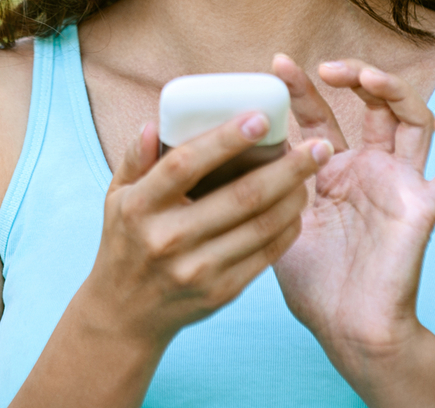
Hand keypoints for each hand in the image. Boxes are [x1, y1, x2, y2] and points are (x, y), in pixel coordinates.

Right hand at [76, 112, 330, 349]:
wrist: (125, 314)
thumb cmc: (125, 242)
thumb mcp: (116, 197)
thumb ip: (135, 158)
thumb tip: (155, 123)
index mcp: (140, 206)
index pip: (186, 164)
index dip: (226, 140)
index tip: (261, 119)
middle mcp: (168, 238)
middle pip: (240, 196)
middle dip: (287, 167)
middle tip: (318, 145)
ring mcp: (196, 269)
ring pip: (261, 226)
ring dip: (294, 195)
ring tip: (313, 171)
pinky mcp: (220, 292)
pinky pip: (265, 255)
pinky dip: (288, 228)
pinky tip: (298, 207)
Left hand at [270, 55, 434, 394]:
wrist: (346, 329)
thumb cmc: (312, 281)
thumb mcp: (276, 218)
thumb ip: (261, 181)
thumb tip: (223, 143)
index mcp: (333, 170)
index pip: (320, 114)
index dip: (301, 88)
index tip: (276, 64)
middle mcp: (370, 168)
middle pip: (373, 104)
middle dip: (354, 75)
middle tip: (326, 67)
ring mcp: (399, 184)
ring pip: (413, 122)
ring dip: (396, 92)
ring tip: (370, 78)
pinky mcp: (423, 209)